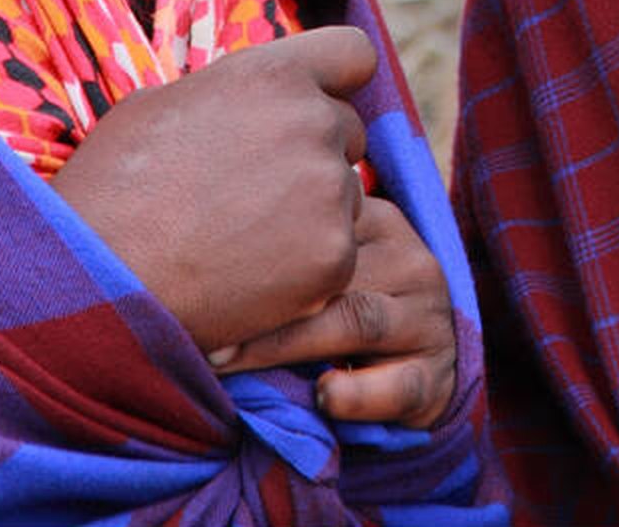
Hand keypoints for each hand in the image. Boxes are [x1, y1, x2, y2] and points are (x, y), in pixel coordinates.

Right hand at [51, 26, 373, 353]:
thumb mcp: (158, 104)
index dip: (338, 79)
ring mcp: (328, 191)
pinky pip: (339, 253)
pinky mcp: (334, 257)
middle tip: (255, 190)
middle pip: (348, 129)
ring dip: (312, 213)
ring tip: (242, 239)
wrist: (101, 280)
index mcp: (270, 74)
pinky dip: (307, 268)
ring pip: (346, 195)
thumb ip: (227, 92)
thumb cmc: (112, 189)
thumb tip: (246, 97)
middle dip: (315, 153)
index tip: (319, 102)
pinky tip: (252, 277)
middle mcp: (312, 122)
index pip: (354, 53)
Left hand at [206, 194, 457, 428]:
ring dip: (285, 344)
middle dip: (255, 302)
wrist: (408, 380)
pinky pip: (399, 384)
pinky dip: (358, 394)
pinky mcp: (438, 375)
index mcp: (376, 222)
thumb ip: (274, 254)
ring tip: (227, 364)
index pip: (313, 223)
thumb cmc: (336, 319)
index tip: (188, 271)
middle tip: (192, 325)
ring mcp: (427, 317)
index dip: (247, 249)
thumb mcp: (313, 279)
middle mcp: (409, 259)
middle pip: (328, 272)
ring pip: (354, 319)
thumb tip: (180, 253)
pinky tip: (322, 395)